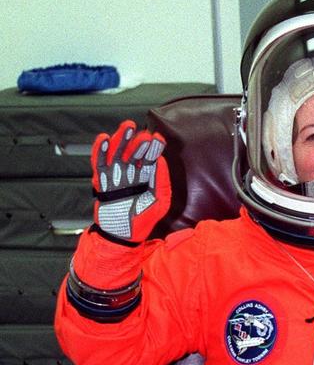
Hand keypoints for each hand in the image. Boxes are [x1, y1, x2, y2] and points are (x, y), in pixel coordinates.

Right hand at [91, 120, 170, 241]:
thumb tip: (161, 161)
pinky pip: (100, 163)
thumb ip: (162, 183)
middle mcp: (131, 174)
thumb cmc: (142, 221)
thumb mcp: (159, 203)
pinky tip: (104, 139)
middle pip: (133, 152)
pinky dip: (100, 151)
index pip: (150, 158)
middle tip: (142, 133)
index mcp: (146, 178)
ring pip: (117, 153)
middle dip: (138, 141)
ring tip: (127, 128)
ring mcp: (116, 176)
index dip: (153, 147)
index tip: (157, 138)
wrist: (122, 236)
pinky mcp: (103, 181)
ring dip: (121, 139)